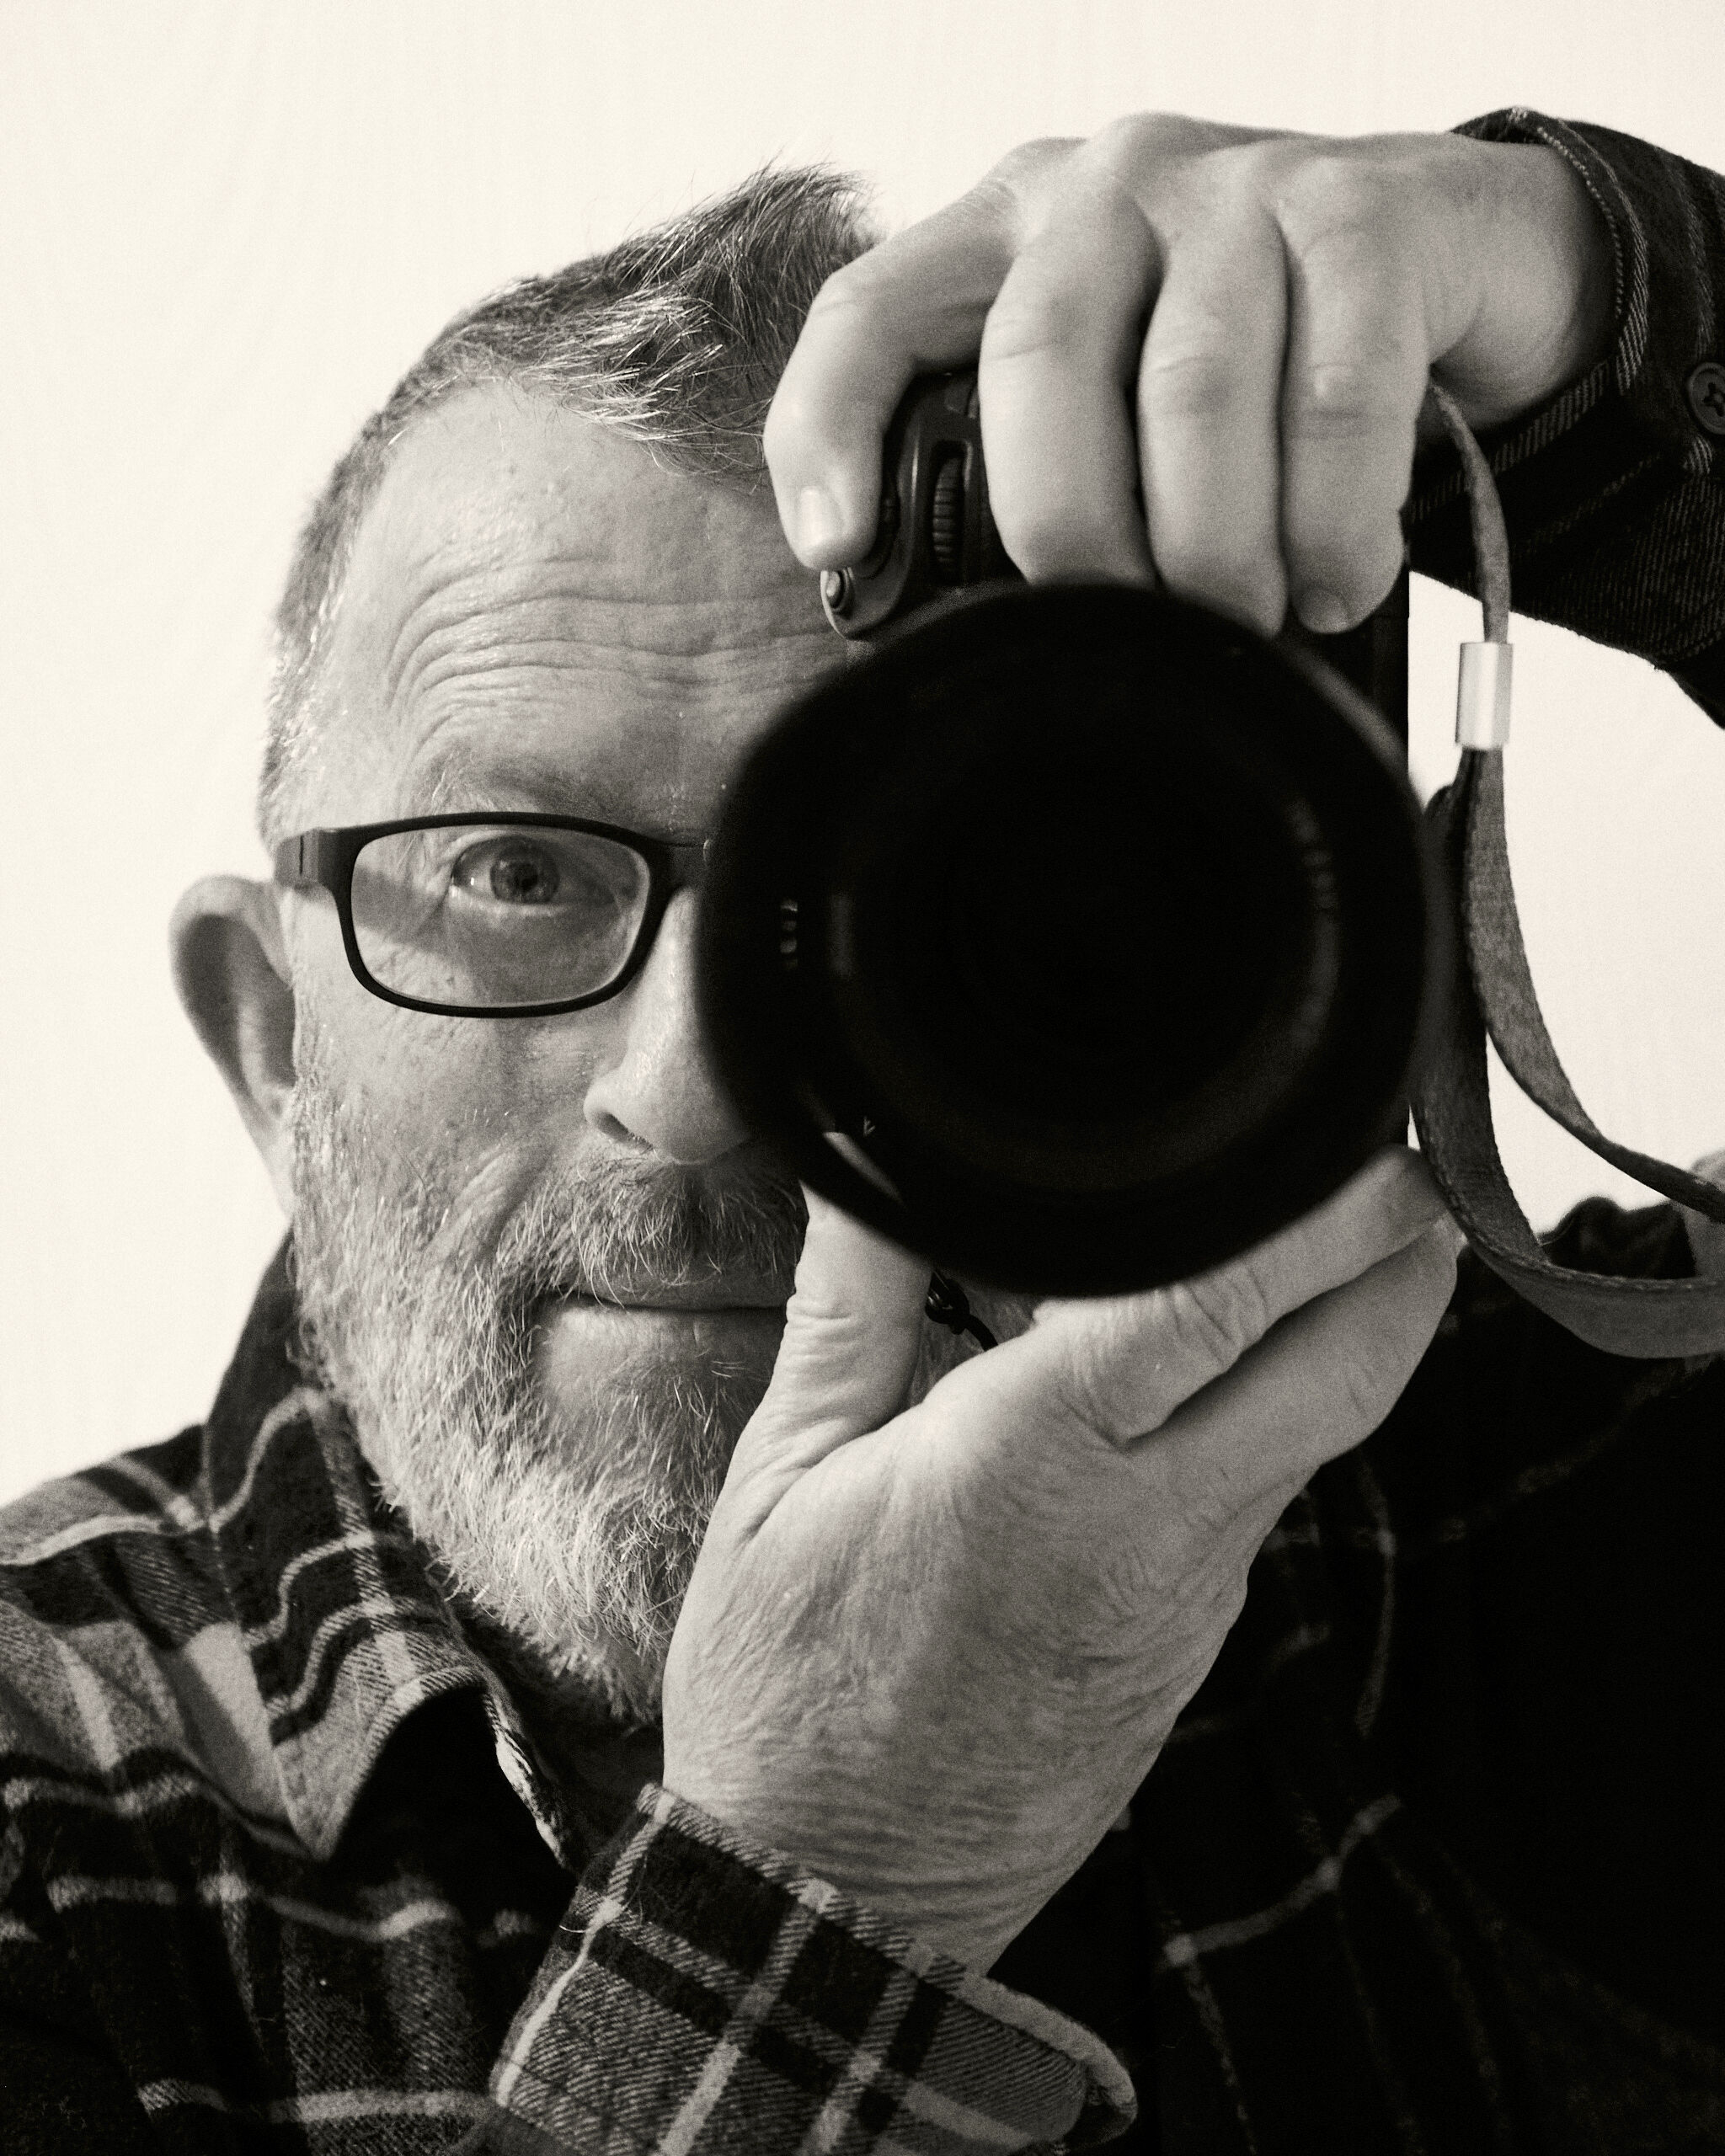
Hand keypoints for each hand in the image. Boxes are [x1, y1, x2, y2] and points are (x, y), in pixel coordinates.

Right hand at [661, 1149, 1458, 1967]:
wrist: (840, 1892)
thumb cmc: (792, 1691)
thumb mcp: (782, 1475)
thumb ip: (848, 1308)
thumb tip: (867, 1176)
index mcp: (1035, 1462)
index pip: (1218, 1301)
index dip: (1314, 1209)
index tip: (1354, 1137)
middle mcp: (1151, 1523)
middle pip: (1350, 1366)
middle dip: (1397, 1254)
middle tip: (1379, 1168)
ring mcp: (1194, 1591)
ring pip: (1321, 1427)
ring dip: (1336, 1326)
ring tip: (1277, 1242)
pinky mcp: (1199, 1634)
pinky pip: (1265, 1491)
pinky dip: (1265, 1407)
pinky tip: (1192, 1370)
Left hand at [763, 118, 1612, 634]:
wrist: (1468, 256)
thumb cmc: (1262, 352)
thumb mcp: (1124, 390)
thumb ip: (1045, 462)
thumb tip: (976, 635)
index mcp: (1013, 230)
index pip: (873, 309)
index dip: (829, 429)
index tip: (835, 549)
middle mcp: (1109, 187)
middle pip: (1040, 361)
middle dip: (1071, 526)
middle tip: (1115, 626)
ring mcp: (1238, 184)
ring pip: (1192, 389)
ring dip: (1214, 546)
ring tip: (1244, 621)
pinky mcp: (1369, 210)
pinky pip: (1335, 394)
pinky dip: (1332, 519)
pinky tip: (1333, 581)